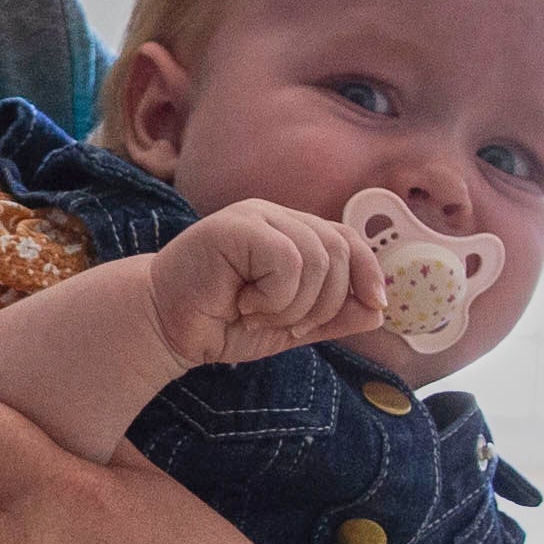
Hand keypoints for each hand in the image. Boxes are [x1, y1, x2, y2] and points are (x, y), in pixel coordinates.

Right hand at [149, 201, 389, 367]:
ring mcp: (254, 216)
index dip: (368, 273)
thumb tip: (379, 311)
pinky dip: (274, 297)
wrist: (164, 327)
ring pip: (317, 258)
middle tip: (284, 324)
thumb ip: (333, 317)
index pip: (349, 240)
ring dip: (294, 306)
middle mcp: (276, 216)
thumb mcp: (290, 326)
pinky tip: (244, 304)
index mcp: (291, 231)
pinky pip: (287, 260)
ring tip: (257, 315)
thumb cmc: (222, 323)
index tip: (377, 306)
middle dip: (324, 303)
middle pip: (339, 251)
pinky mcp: (234, 226)